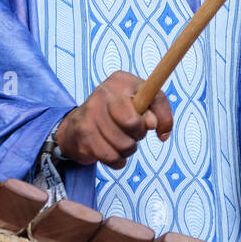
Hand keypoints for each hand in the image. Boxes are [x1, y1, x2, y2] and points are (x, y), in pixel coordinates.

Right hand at [55, 70, 173, 169]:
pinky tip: (112, 152)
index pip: (143, 103)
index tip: (150, 125)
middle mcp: (102, 92)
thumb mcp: (145, 102)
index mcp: (121, 81)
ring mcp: (90, 112)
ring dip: (128, 150)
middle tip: (131, 132)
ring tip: (121, 141)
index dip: (148, 120)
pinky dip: (117, 161)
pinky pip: (111, 158)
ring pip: (123, 145)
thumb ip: (160, 111)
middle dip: (138, 135)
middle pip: (133, 125)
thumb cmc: (120, 112)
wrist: (79, 124)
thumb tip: (161, 133)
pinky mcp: (82, 133)